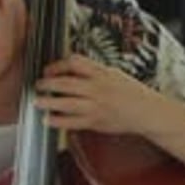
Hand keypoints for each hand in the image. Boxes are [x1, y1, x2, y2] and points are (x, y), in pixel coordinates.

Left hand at [34, 53, 153, 133]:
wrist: (147, 111)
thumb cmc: (131, 92)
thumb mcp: (113, 73)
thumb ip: (93, 71)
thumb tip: (71, 68)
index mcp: (101, 73)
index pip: (74, 62)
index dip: (58, 65)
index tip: (48, 70)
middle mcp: (97, 88)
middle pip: (66, 83)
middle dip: (47, 83)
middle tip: (38, 85)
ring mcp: (96, 106)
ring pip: (66, 103)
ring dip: (48, 102)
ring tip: (37, 101)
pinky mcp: (96, 122)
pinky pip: (72, 122)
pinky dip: (58, 121)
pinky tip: (49, 119)